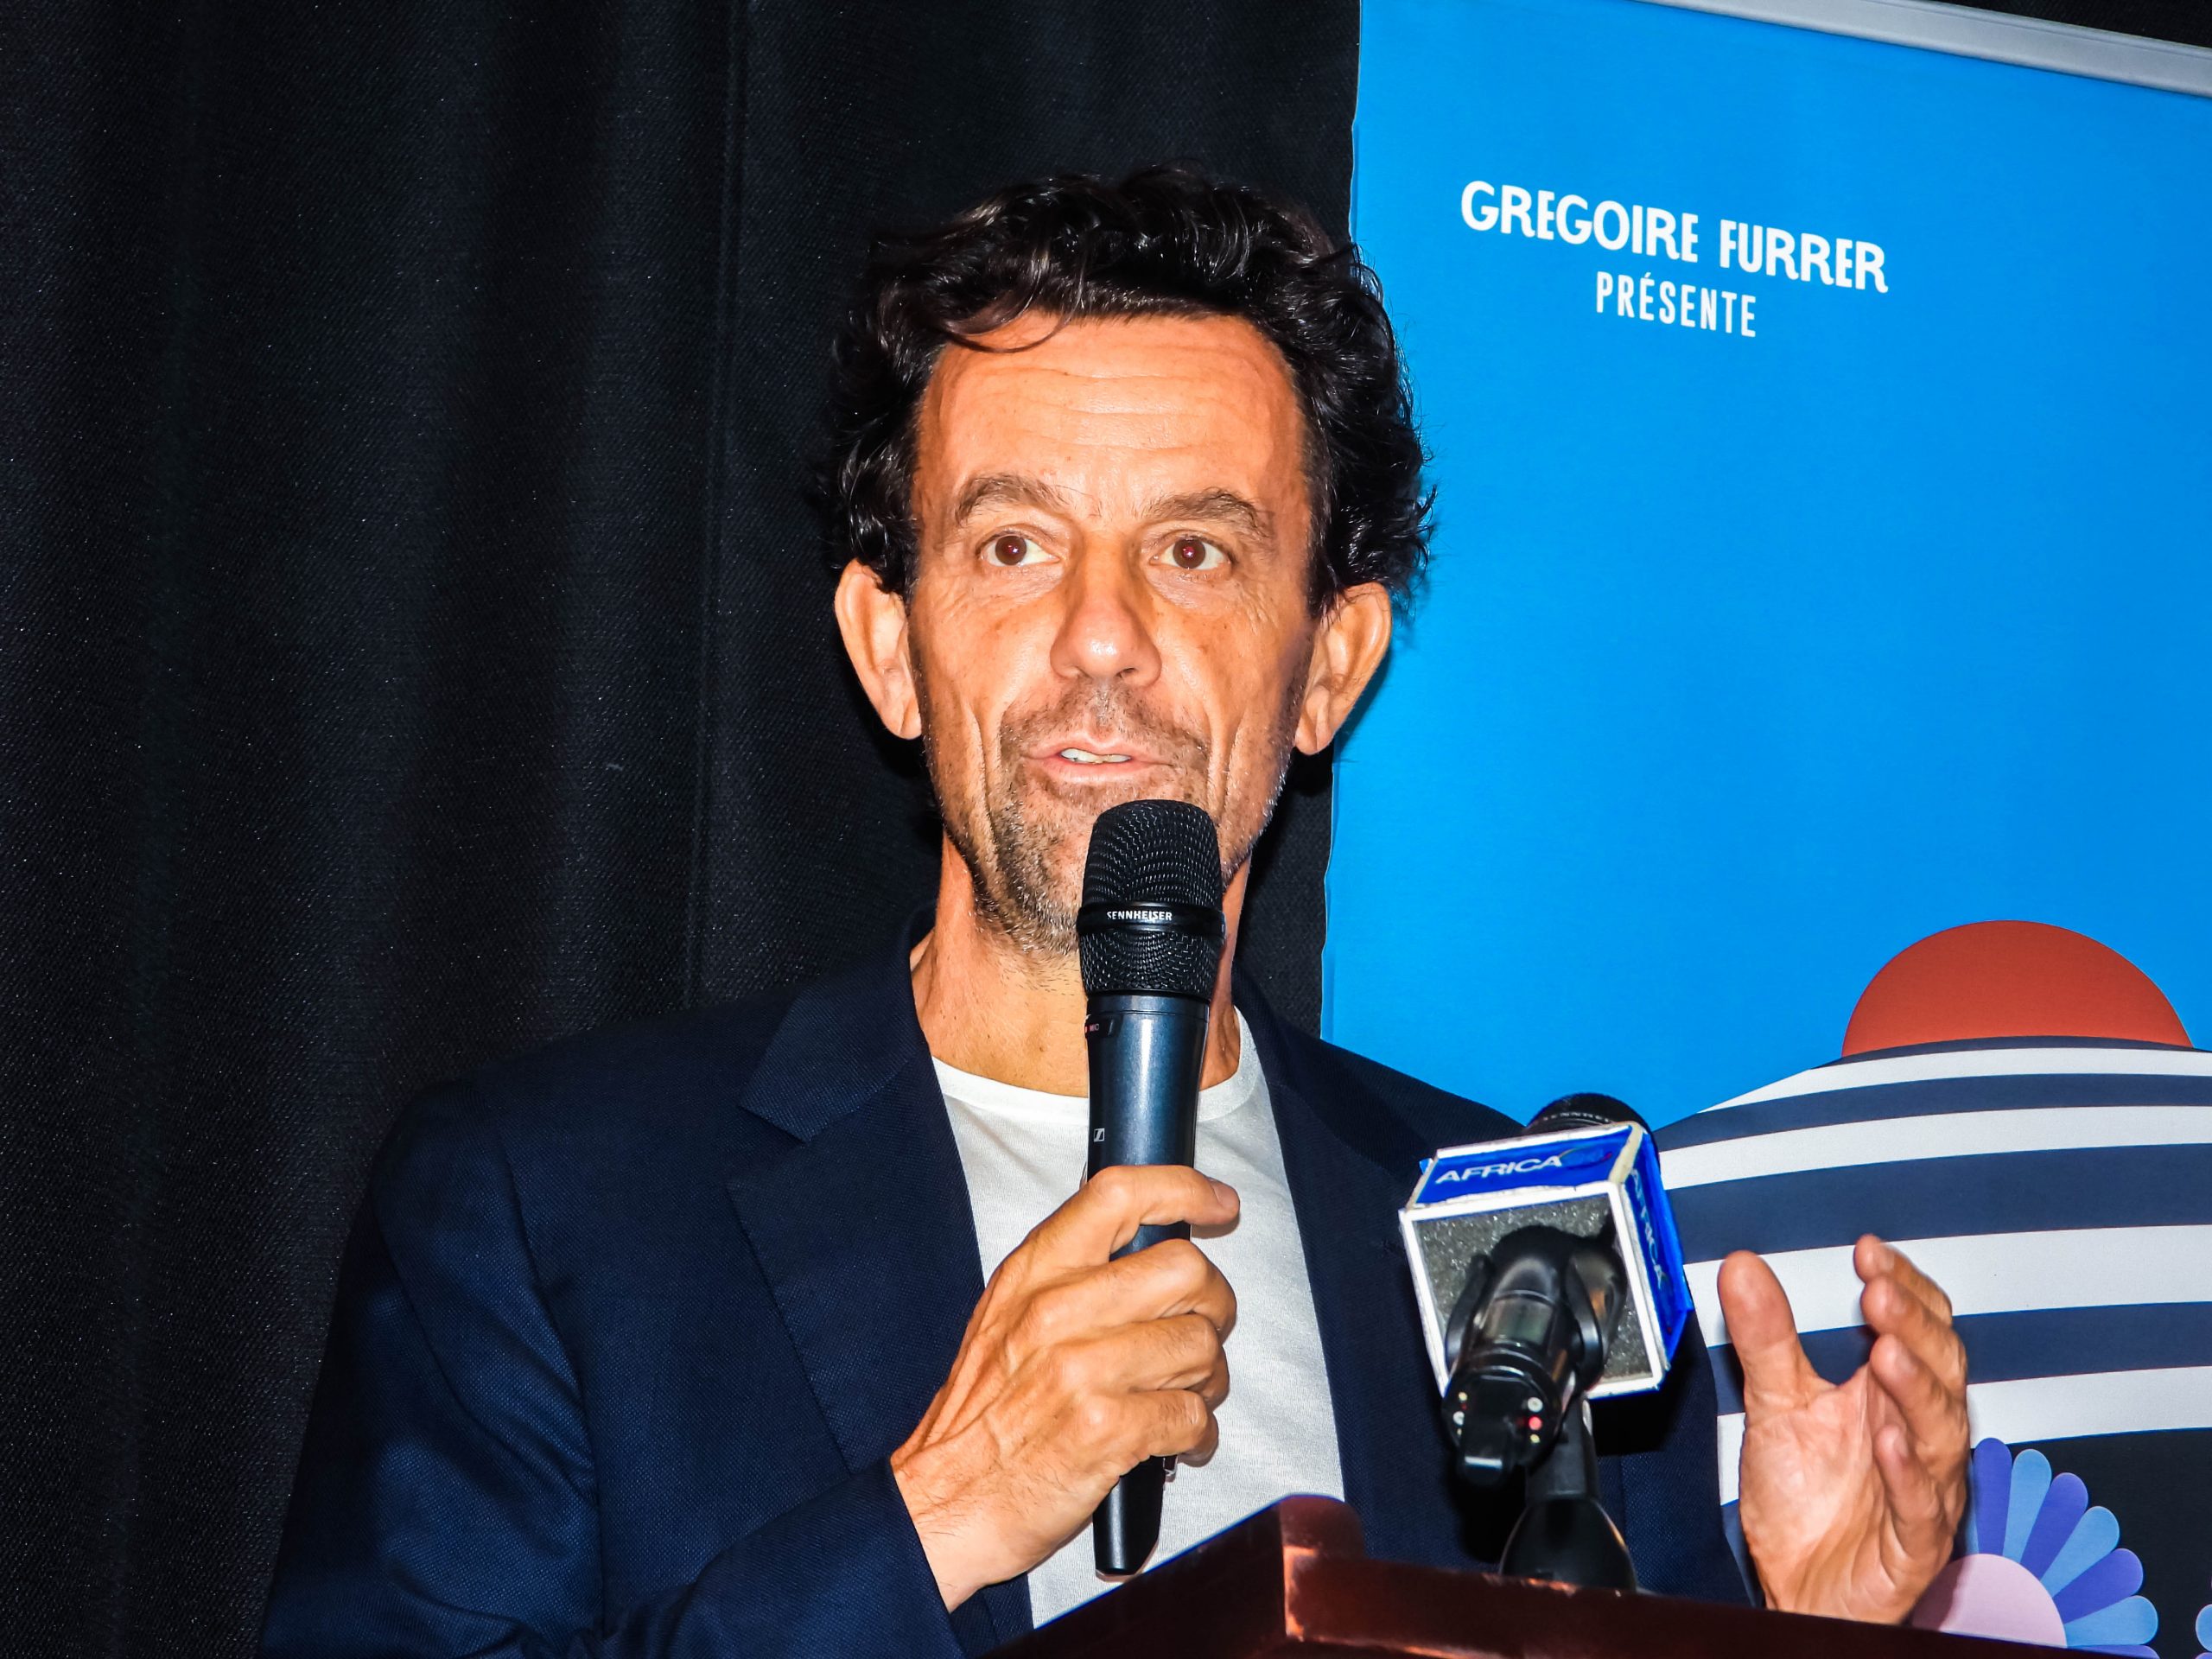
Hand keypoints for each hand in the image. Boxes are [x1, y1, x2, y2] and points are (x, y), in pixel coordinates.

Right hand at [890, 1165, 1238, 1609]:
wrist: (944, 1503)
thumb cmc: (981, 1418)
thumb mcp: (1006, 1317)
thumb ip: (1069, 1274)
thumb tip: (1147, 1247)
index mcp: (1033, 1274)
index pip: (1118, 1195)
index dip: (1183, 1189)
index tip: (1217, 1204)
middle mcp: (1057, 1312)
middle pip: (1185, 1269)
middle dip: (1212, 1304)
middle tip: (1200, 1327)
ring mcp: (1083, 1370)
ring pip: (1200, 1344)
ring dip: (1208, 1377)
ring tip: (1183, 1395)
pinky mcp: (1107, 1431)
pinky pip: (1194, 1414)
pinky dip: (1199, 1433)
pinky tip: (1178, 1441)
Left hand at [1723, 1235, 1969, 1623]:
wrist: (1799, 1586)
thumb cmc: (1805, 1501)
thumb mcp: (1774, 1404)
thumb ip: (1765, 1336)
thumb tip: (1742, 1266)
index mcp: (1891, 1396)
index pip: (1918, 1327)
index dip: (1902, 1286)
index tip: (1868, 1252)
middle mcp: (1916, 1435)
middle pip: (1939, 1369)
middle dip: (1912, 1326)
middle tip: (1879, 1290)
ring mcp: (1922, 1489)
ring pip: (1940, 1432)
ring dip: (1916, 1389)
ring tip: (1887, 1352)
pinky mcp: (1914, 1545)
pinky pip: (1921, 1506)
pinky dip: (1908, 1471)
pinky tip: (1889, 1439)